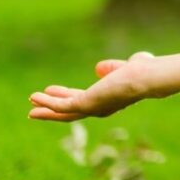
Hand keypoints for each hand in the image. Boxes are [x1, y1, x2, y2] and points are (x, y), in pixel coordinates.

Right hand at [28, 51, 159, 121]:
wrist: (148, 77)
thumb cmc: (145, 72)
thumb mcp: (125, 67)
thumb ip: (112, 68)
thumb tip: (99, 68)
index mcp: (108, 100)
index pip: (83, 100)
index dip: (66, 96)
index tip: (52, 90)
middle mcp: (100, 108)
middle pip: (70, 111)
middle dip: (52, 106)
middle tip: (35, 103)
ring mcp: (92, 108)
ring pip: (63, 111)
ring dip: (46, 106)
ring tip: (32, 100)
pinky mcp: (85, 104)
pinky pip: (61, 106)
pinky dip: (47, 101)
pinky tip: (36, 95)